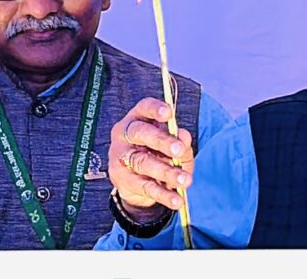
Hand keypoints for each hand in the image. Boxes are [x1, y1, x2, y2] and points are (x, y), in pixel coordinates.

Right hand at [108, 97, 193, 220]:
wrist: (136, 181)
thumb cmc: (157, 152)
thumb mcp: (172, 144)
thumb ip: (180, 140)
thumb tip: (184, 137)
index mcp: (137, 118)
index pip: (144, 108)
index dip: (155, 109)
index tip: (169, 113)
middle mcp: (124, 134)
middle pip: (140, 133)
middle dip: (161, 141)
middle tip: (179, 150)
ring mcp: (120, 157)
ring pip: (143, 162)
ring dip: (167, 172)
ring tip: (185, 180)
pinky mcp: (123, 180)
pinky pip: (145, 187)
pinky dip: (164, 194)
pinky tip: (177, 199)